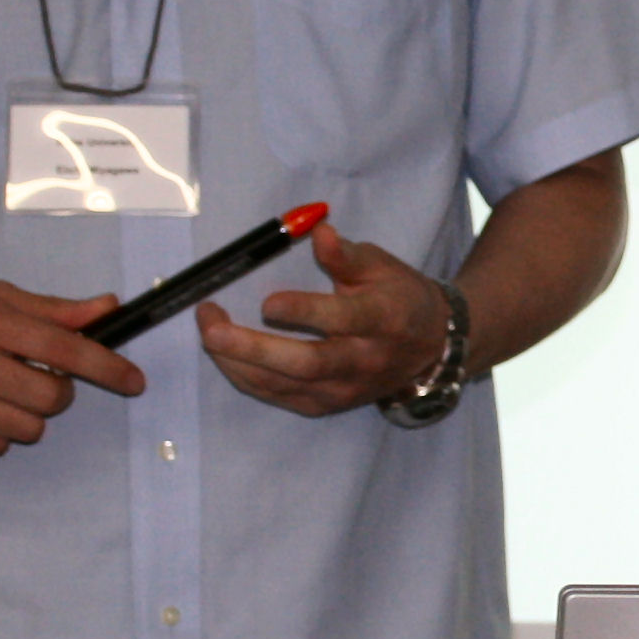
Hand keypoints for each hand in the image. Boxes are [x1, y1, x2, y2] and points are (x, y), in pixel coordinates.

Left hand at [195, 224, 449, 417]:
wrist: (430, 348)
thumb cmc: (400, 297)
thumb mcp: (382, 266)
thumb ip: (347, 255)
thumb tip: (318, 233)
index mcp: (382, 319)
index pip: (342, 321)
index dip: (304, 313)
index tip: (267, 303)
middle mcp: (363, 361)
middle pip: (305, 364)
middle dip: (252, 348)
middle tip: (211, 327)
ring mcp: (343, 390)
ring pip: (284, 385)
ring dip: (238, 362)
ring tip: (209, 332)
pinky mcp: (326, 405)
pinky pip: (278, 396)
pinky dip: (247, 377)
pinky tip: (225, 354)